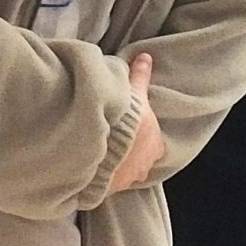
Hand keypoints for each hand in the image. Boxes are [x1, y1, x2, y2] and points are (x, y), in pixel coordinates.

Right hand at [107, 53, 165, 192]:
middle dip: (128, 150)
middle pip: (138, 158)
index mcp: (156, 146)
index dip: (143, 134)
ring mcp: (126, 180)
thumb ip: (140, 77)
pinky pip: (103, 179)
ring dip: (113, 162)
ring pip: (122, 170)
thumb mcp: (133, 95)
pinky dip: (97, 170)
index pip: (154, 142)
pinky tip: (89, 161)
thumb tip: (146, 56)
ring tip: (99, 149)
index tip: (131, 128)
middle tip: (113, 138)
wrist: (103, 149)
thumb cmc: (125, 122)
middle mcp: (145, 167)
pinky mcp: (106, 189)